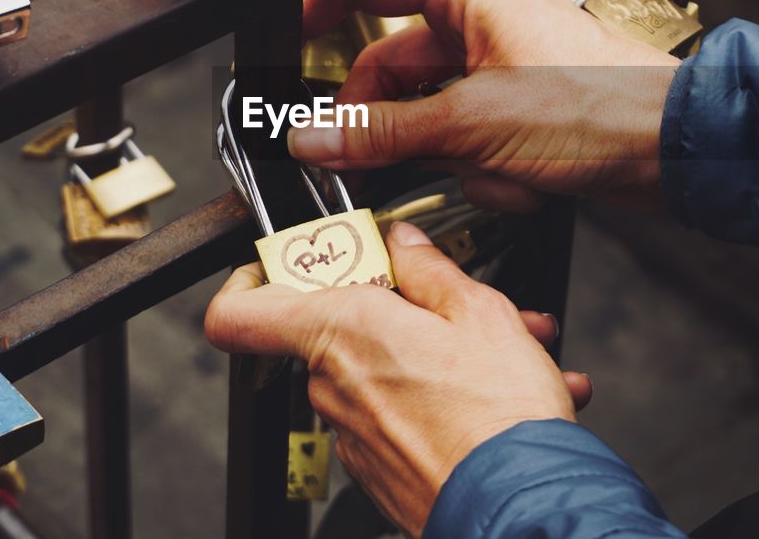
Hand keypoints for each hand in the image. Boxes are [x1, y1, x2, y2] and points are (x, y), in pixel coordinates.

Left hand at [204, 222, 590, 536]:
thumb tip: (404, 245)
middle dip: (401, 309)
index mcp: (342, 332)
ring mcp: (355, 435)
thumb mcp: (479, 312)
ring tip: (515, 353)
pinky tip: (506, 397)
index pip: (238, 315)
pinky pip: (403, 416)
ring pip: (383, 371)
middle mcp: (334, 386)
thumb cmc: (498, 418)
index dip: (251, 282)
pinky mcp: (382, 471)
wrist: (520, 512)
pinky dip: (446, 401)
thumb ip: (430, 268)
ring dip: (440, 355)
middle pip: (337, 330)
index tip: (290, 263)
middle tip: (458, 304)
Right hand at [291, 0, 679, 210]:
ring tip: (490, 169)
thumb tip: (315, 136)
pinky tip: (521, 181)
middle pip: (393, 68)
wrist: (671, 149)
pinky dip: (486, 171)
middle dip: (392, 124)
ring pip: (431, 116)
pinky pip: (467, 142)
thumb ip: (381, 131)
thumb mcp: (469, 122)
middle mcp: (480, 21)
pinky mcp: (518, 111)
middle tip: (357, 158)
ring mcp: (500, 68)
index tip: (291, 36)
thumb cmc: (599, 104)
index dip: (325, 6)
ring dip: (453, 157)